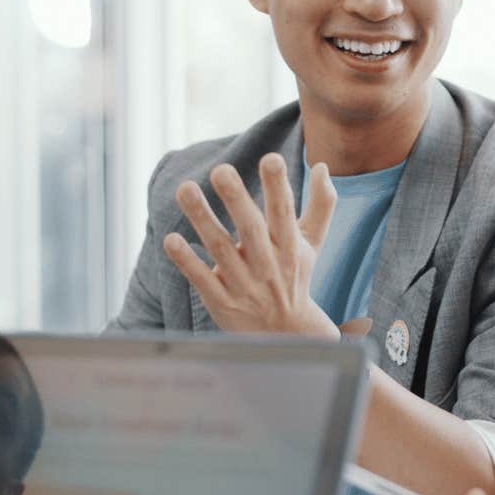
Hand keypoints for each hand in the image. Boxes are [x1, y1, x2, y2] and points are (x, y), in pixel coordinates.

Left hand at [163, 154, 339, 338]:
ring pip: (221, 249)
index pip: (284, 213)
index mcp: (289, 246)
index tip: (271, 159)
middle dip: (237, 199)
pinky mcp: (222, 302)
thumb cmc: (294, 277)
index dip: (278, 186)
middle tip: (221, 170)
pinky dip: (187, 262)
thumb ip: (321, 206)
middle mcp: (268, 264)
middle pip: (252, 229)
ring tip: (185, 188)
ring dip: (203, 219)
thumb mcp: (311, 244)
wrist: (285, 335)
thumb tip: (323, 167)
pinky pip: (202, 280)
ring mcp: (244, 285)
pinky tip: (171, 239)